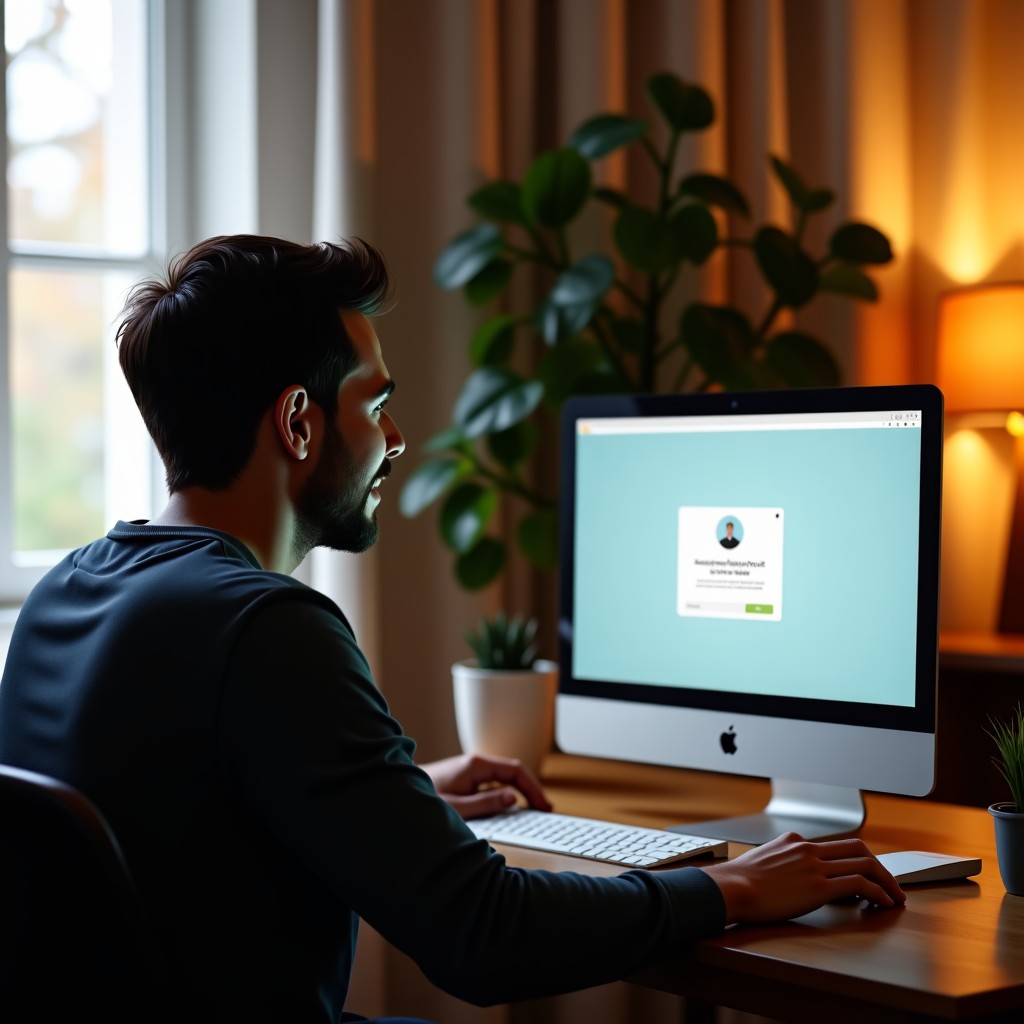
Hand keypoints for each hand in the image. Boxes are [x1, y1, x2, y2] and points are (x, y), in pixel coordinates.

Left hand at [421, 753, 552, 819]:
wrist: (398, 795)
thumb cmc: (424, 799)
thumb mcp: (456, 807)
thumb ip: (485, 803)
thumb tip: (512, 799)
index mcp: (476, 765)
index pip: (515, 771)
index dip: (533, 789)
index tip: (544, 806)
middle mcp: (476, 764)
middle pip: (512, 773)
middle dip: (530, 790)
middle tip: (545, 810)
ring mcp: (471, 771)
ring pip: (504, 778)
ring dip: (520, 792)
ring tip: (533, 810)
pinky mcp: (466, 780)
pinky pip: (493, 784)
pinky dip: (506, 794)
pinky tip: (511, 808)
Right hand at [700, 832, 905, 923]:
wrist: (731, 888)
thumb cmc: (739, 882)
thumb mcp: (762, 862)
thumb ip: (781, 862)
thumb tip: (789, 876)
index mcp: (794, 841)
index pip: (835, 845)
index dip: (857, 860)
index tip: (867, 875)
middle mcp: (807, 848)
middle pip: (857, 848)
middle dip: (879, 866)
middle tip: (891, 883)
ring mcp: (814, 865)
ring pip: (865, 864)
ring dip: (887, 881)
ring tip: (895, 896)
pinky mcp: (818, 886)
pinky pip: (860, 884)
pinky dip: (878, 893)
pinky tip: (883, 903)